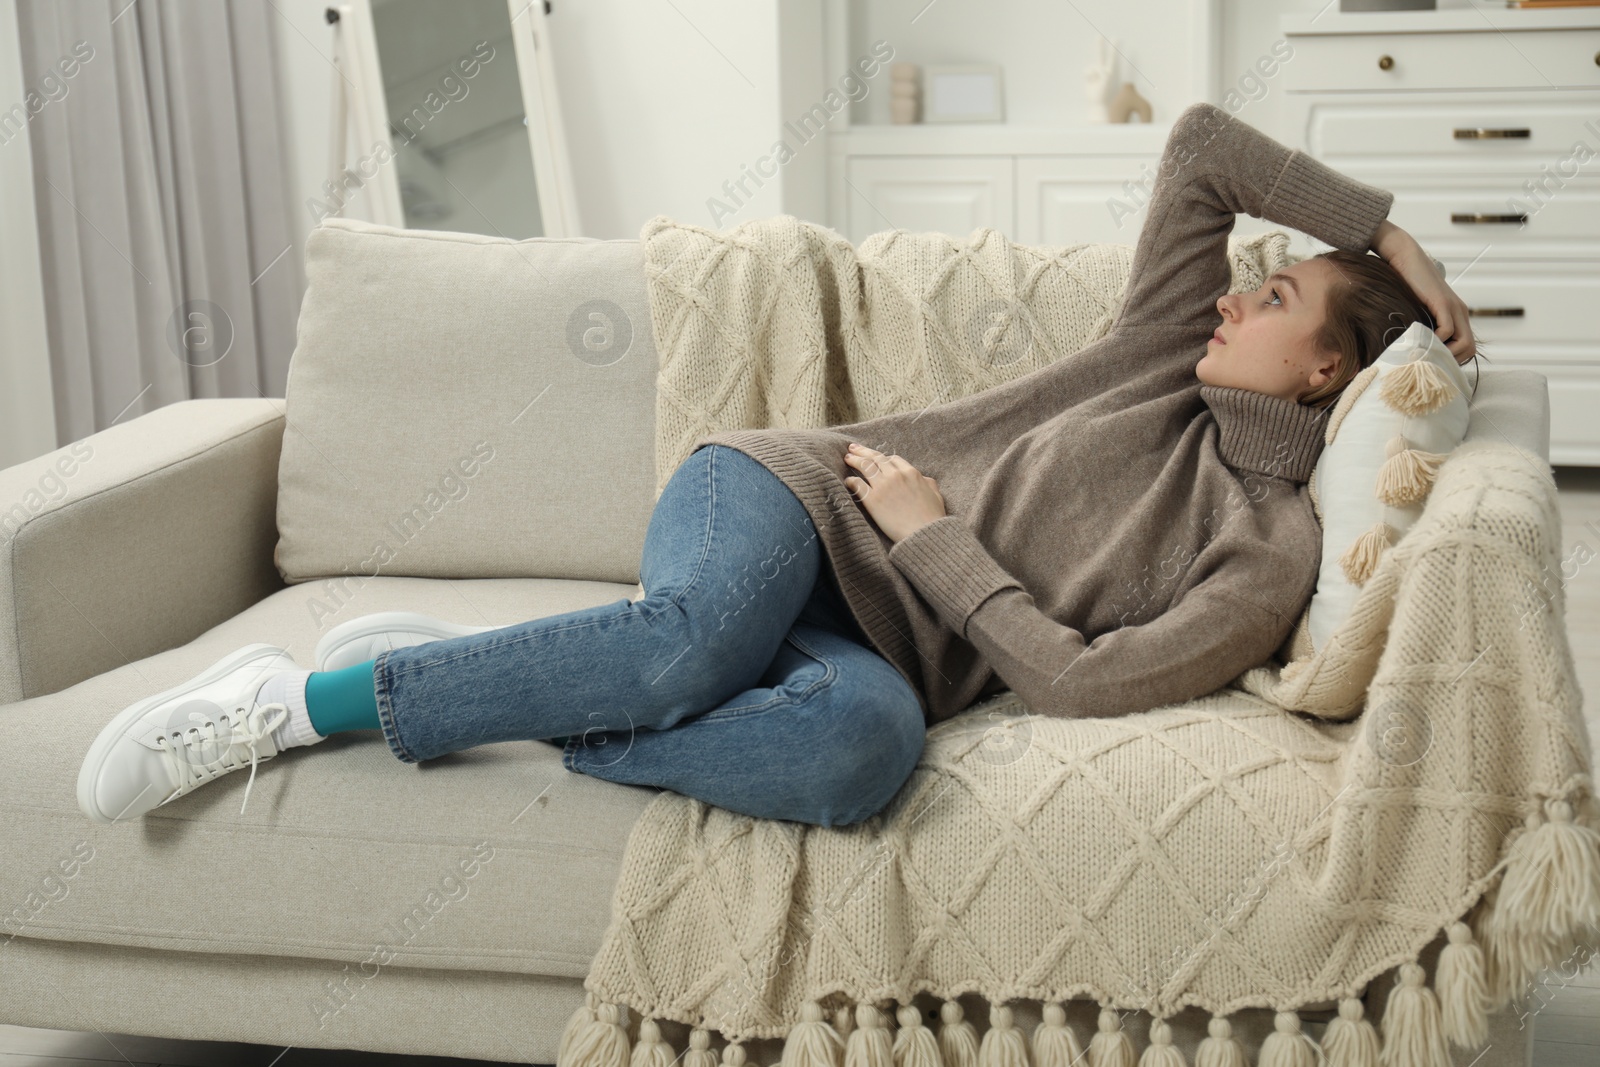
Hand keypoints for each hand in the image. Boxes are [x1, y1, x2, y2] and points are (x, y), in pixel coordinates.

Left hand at [843, 442, 947, 542]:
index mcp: (911, 472)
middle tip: (853, 448)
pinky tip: (848, 481)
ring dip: (854, 459)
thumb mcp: (936, 495)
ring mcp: (883, 486)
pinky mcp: (872, 500)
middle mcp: (895, 475)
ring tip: (847, 457)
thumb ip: (929, 483)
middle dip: (863, 451)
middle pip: (876, 458)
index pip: (893, 459)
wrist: (923, 534)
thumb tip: (923, 479)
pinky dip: (851, 481)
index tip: (876, 458)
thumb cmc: (932, 518)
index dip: (883, 458)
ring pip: (865, 466)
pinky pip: (857, 484)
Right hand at [1370, 220, 1476, 363]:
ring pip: (1464, 343)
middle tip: (1428, 363)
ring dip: (1444, 354)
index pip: (1467, 347)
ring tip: (1423, 356)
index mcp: (1457, 315)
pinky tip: (1420, 342)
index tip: (1431, 362)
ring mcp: (1453, 307)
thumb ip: (1421, 325)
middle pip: (1470, 349)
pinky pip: (1447, 330)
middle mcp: (1460, 312)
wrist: (1404, 257)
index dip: (1451, 359)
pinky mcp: (1442, 303)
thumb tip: (1410, 349)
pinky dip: (1436, 342)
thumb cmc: (1404, 284)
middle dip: (1450, 361)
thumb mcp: (1416, 309)